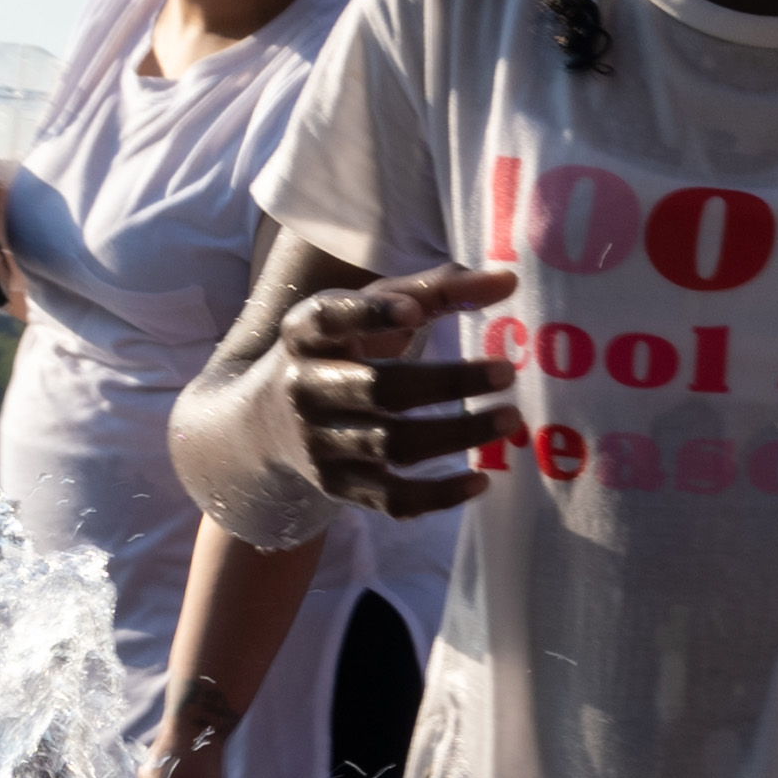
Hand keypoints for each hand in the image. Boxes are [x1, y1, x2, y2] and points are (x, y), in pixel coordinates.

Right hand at [270, 263, 522, 517]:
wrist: (267, 424)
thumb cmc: (343, 350)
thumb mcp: (372, 311)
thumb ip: (437, 291)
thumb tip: (508, 280)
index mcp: (307, 333)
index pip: (331, 319)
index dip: (370, 316)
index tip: (415, 312)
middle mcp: (305, 386)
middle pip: (381, 388)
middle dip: (448, 382)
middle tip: (507, 372)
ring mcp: (319, 441)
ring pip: (394, 444)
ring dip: (458, 434)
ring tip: (510, 419)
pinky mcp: (336, 485)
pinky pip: (392, 498)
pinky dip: (439, 495)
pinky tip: (481, 480)